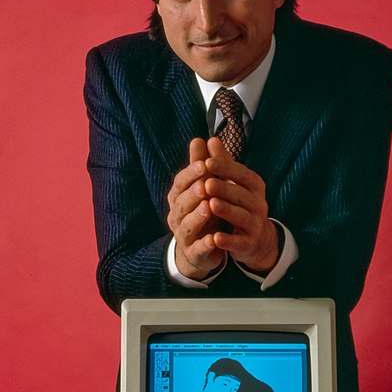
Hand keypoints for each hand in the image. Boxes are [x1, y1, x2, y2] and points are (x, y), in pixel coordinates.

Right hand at [167, 138, 225, 279]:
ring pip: (187, 225)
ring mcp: (184, 235)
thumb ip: (201, 165)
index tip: (204, 164)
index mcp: (178, 198)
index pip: (181, 183)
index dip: (191, 173)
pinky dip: (205, 244)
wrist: (202, 247)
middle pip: (181, 203)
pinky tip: (214, 239)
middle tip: (205, 184)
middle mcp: (177, 216)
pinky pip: (198, 248)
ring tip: (209, 206)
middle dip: (193, 193)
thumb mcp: (204, 187)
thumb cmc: (203, 210)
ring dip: (197, 216)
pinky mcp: (195, 252)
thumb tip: (199, 139)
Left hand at [203, 137, 279, 272]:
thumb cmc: (239, 204)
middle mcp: (258, 204)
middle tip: (207, 183)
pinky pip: (239, 242)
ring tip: (211, 205)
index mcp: (254, 186)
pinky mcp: (249, 243)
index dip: (225, 168)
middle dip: (224, 189)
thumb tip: (210, 139)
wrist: (255, 239)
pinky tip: (215, 238)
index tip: (207, 162)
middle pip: (241, 195)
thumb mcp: (233, 183)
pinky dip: (228, 240)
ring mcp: (255, 224)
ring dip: (226, 211)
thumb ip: (222, 164)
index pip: (241, 174)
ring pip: (241, 216)